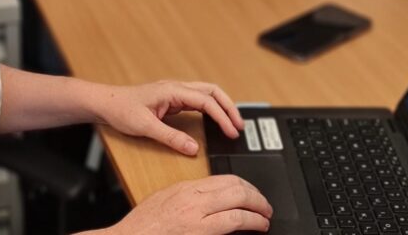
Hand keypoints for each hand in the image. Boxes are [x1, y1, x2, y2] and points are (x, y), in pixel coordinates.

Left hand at [95, 80, 243, 155]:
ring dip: (222, 106)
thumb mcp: (145, 127)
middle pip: (212, 92)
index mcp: (172, 90)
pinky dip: (211, 109)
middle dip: (229, 107)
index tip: (232, 131)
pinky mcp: (172, 99)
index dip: (222, 116)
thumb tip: (193, 148)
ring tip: (233, 123)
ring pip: (207, 94)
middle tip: (240, 126)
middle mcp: (176, 88)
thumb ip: (170, 138)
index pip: (206, 101)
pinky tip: (215, 120)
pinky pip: (198, 100)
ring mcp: (175, 92)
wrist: (105, 103)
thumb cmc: (121, 109)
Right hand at [104, 175, 272, 234]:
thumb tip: (210, 197)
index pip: (225, 179)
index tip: (252, 193)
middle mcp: (194, 198)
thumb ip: (188, 196)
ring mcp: (198, 215)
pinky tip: (257, 226)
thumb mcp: (165, 200)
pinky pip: (233, 222)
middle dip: (257, 196)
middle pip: (236, 187)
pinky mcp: (201, 231)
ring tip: (265, 217)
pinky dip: (251, 222)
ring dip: (259, 209)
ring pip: (239, 202)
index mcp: (186, 188)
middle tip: (265, 206)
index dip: (245, 185)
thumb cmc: (142, 226)